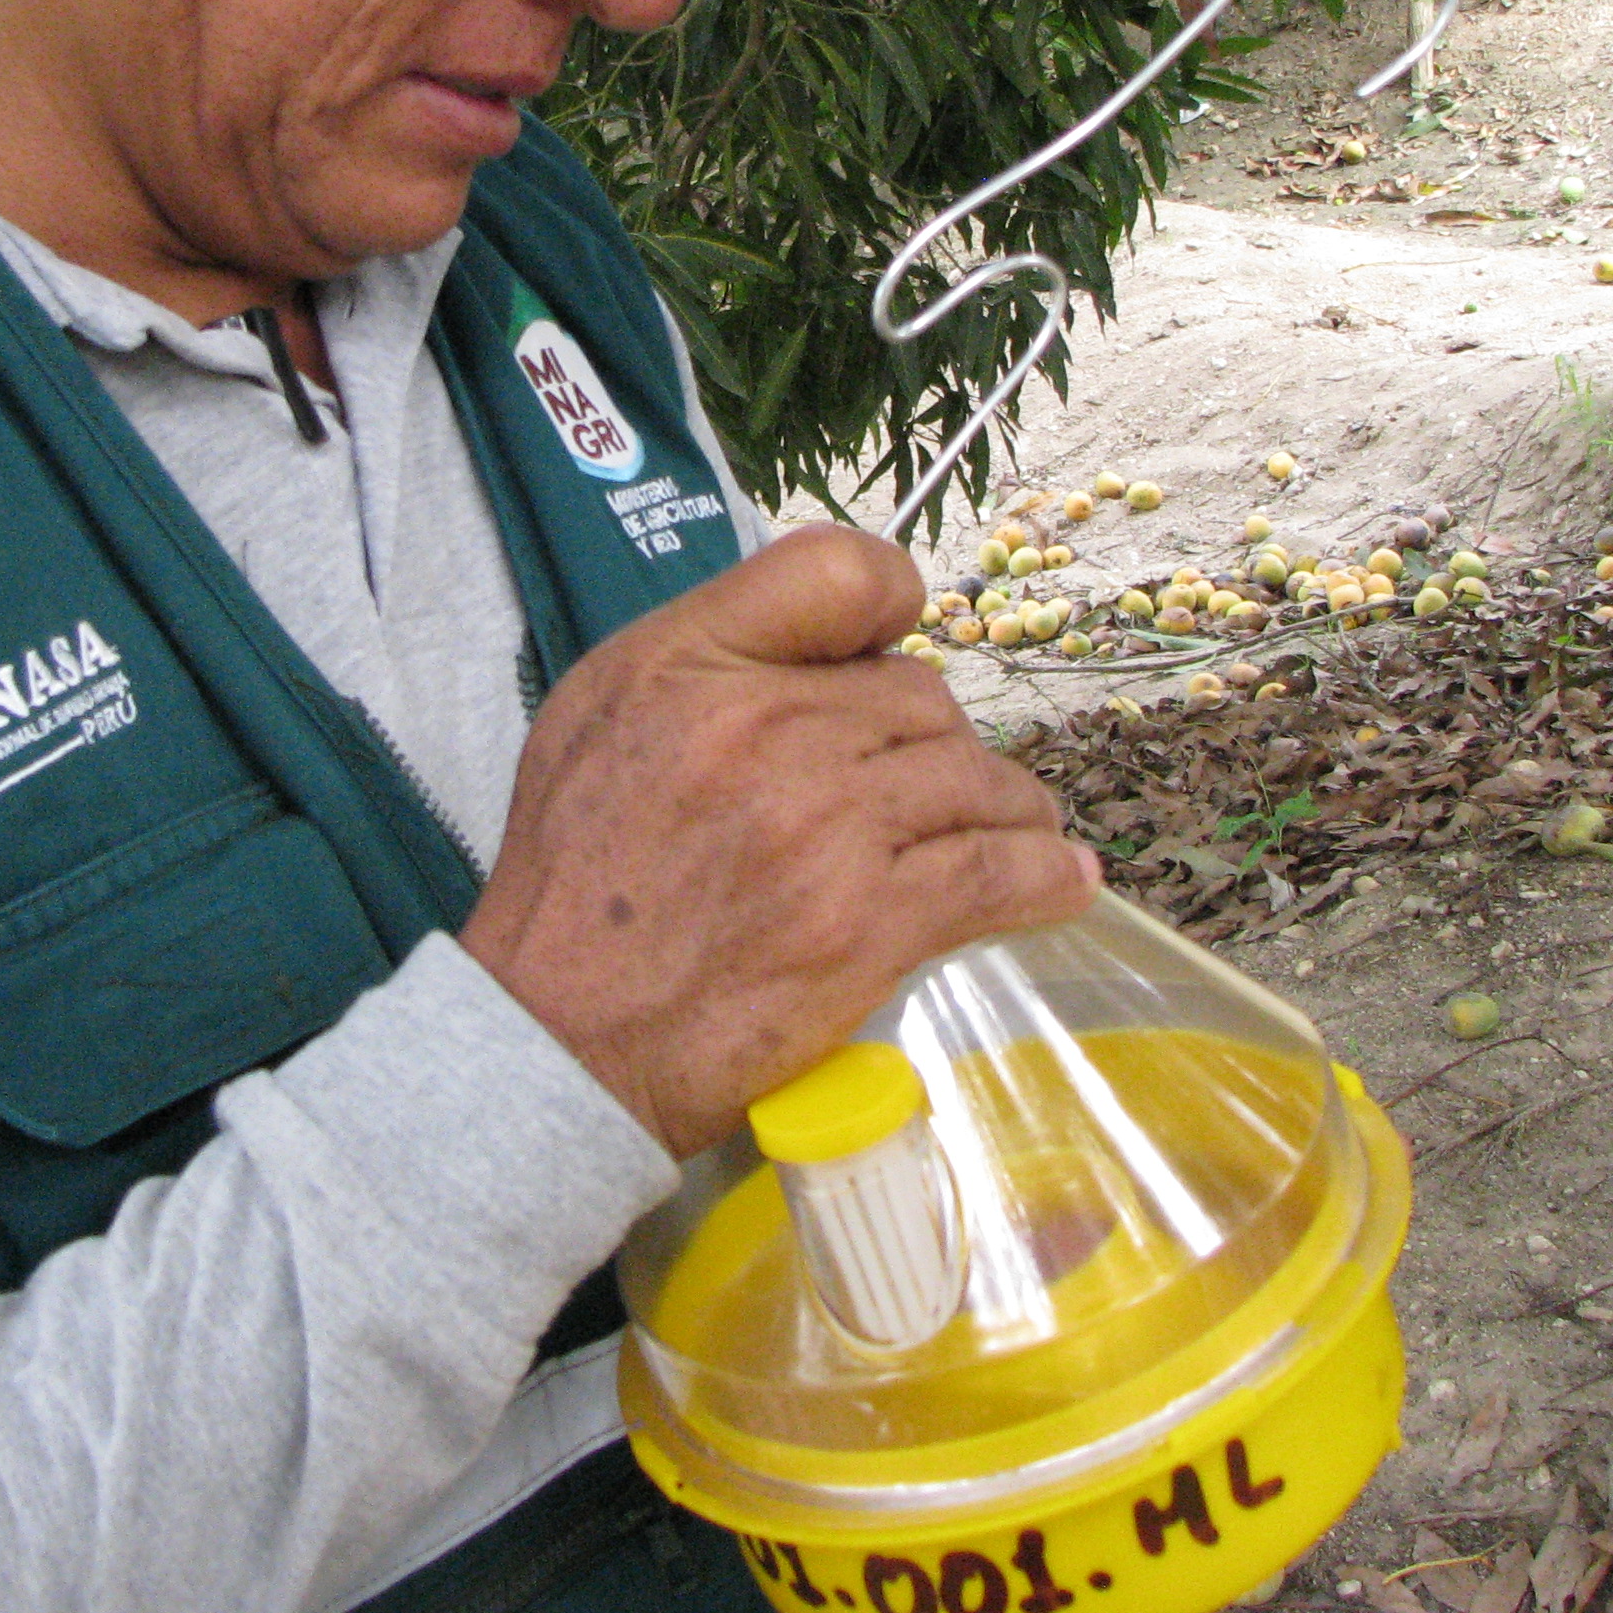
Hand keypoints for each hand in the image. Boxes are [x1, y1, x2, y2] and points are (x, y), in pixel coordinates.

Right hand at [459, 524, 1096, 1155]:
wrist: (555, 1038)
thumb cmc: (573, 881)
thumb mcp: (599, 712)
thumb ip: (710, 650)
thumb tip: (833, 638)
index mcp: (691, 664)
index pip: (842, 574)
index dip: (888, 606)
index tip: (892, 650)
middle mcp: (765, 726)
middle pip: (921, 695)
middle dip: (933, 743)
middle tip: (923, 792)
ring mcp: (827, 824)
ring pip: (975, 779)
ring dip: (1000, 808)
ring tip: (1005, 832)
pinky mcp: (870, 922)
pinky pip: (998, 873)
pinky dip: (1042, 875)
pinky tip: (1058, 880)